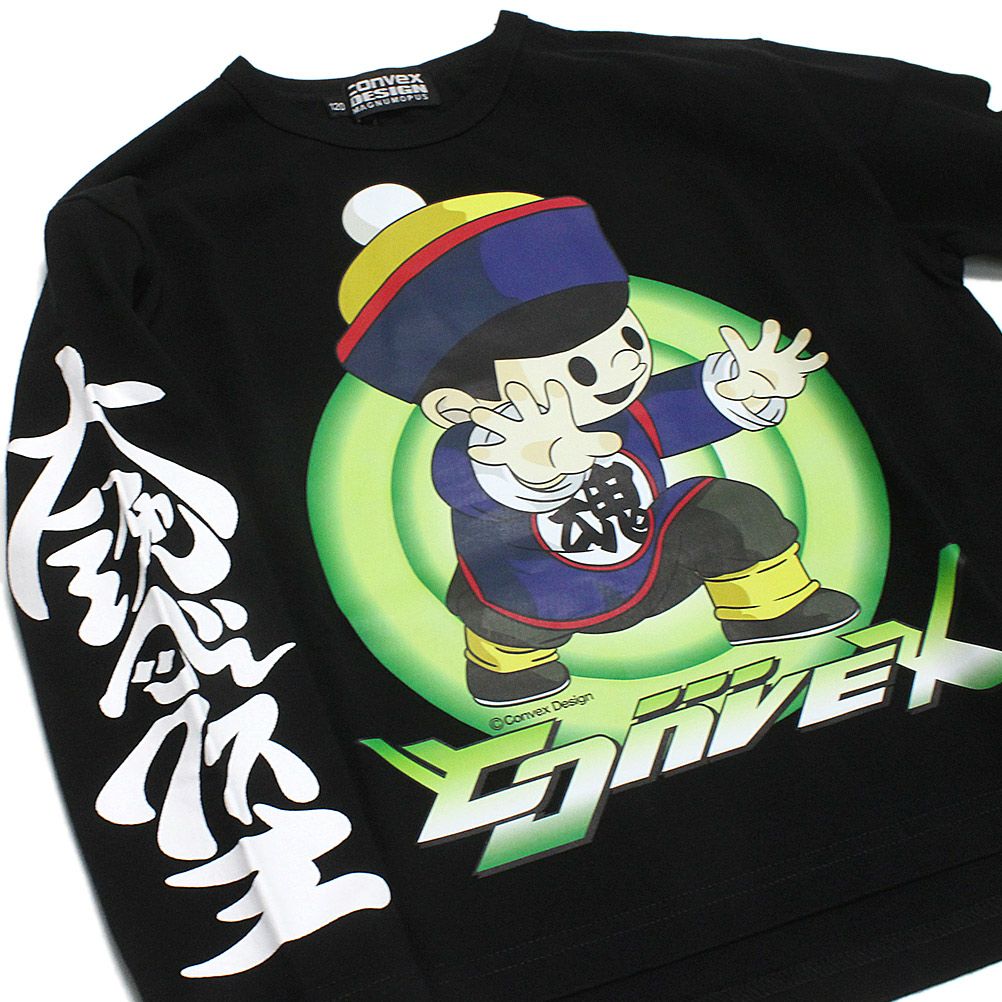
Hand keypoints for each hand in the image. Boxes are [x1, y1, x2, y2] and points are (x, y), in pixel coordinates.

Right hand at [467, 380, 621, 484]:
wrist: (543, 454)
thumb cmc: (566, 444)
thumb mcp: (581, 445)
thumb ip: (596, 444)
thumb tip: (614, 443)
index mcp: (554, 416)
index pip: (557, 403)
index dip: (556, 396)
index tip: (553, 386)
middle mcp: (532, 419)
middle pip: (525, 405)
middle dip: (520, 398)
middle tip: (513, 387)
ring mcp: (516, 433)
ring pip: (501, 422)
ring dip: (490, 418)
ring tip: (478, 413)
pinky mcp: (505, 452)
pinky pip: (494, 452)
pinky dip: (485, 453)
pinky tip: (475, 452)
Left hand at [715, 319, 827, 409]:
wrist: (771, 385)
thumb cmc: (753, 381)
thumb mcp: (741, 387)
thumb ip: (732, 389)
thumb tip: (720, 390)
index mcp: (753, 355)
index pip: (740, 347)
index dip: (732, 340)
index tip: (725, 330)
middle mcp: (771, 352)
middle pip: (770, 338)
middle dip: (770, 331)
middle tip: (771, 324)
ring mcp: (787, 358)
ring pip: (795, 346)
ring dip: (800, 341)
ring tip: (804, 333)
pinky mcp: (799, 368)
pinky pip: (810, 363)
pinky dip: (816, 361)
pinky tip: (822, 356)